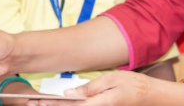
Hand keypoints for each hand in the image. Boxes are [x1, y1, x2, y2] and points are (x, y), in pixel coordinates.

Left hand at [27, 71, 162, 105]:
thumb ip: (90, 88)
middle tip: (32, 102)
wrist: (151, 97)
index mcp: (97, 104)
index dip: (51, 104)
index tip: (37, 101)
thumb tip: (69, 94)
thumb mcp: (112, 79)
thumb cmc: (133, 85)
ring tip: (41, 103)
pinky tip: (61, 104)